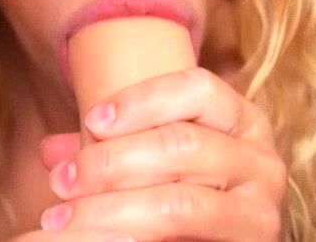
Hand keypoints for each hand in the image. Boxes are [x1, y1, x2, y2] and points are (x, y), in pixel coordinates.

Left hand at [33, 67, 287, 240]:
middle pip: (181, 144)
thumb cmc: (188, 204)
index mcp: (243, 122)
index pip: (198, 88)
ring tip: (60, 218)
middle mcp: (262, 162)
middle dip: (110, 162)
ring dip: (109, 209)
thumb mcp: (157, 167)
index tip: (92, 121)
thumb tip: (53, 151)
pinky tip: (99, 238)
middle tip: (61, 181)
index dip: (142, 100)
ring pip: (179, 202)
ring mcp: (261, 210)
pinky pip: (184, 237)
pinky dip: (132, 236)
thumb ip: (114, 151)